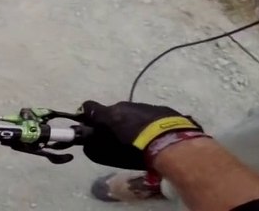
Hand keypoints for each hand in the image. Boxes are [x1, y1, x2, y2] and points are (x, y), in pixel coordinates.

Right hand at [78, 100, 201, 169]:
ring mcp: (144, 105)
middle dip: (114, 122)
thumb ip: (95, 146)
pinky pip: (150, 115)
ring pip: (132, 113)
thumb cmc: (136, 151)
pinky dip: (149, 123)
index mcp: (109, 114)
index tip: (90, 125)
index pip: (88, 107)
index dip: (87, 115)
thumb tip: (86, 145)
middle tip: (120, 138)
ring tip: (142, 139)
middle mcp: (123, 105)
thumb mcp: (111, 154)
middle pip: (113, 111)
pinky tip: (156, 136)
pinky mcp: (162, 108)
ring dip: (133, 123)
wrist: (172, 145)